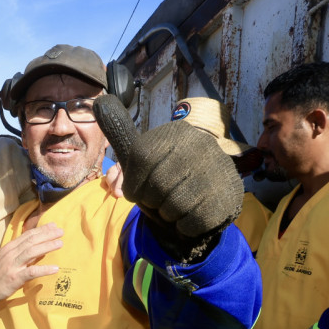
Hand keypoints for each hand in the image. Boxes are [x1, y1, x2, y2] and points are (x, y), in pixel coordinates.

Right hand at [0, 223, 63, 309]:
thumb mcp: (2, 259)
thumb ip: (15, 254)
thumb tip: (32, 250)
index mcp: (8, 248)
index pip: (27, 235)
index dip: (41, 230)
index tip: (53, 226)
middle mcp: (10, 254)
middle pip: (31, 241)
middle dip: (47, 234)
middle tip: (61, 231)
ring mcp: (12, 265)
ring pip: (32, 252)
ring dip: (47, 246)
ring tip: (60, 243)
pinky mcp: (14, 277)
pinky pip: (32, 272)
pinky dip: (44, 269)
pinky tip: (55, 268)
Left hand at [93, 95, 242, 239]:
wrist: (206, 201)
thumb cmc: (167, 180)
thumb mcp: (142, 156)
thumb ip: (121, 133)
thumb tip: (99, 101)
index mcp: (176, 132)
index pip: (141, 157)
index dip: (134, 184)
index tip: (140, 190)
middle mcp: (201, 144)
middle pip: (157, 185)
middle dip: (152, 201)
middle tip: (162, 199)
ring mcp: (218, 168)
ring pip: (174, 205)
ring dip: (168, 214)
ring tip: (178, 206)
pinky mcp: (228, 196)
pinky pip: (190, 222)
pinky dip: (184, 226)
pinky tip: (192, 215)